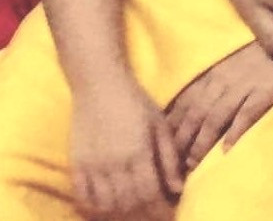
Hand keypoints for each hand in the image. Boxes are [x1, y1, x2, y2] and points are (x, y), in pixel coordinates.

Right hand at [71, 73, 182, 219]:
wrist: (99, 84)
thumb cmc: (135, 101)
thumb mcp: (159, 124)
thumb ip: (169, 157)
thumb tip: (178, 188)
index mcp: (138, 151)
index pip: (150, 194)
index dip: (161, 209)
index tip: (169, 214)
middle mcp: (114, 163)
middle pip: (129, 204)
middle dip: (144, 215)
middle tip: (154, 216)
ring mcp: (92, 166)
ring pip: (107, 206)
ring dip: (122, 214)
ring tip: (134, 213)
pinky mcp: (76, 165)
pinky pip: (83, 198)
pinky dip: (95, 209)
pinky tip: (107, 209)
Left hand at [166, 42, 272, 169]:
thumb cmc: (256, 52)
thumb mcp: (225, 64)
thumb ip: (206, 84)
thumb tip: (179, 111)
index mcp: (211, 74)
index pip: (184, 104)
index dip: (171, 128)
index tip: (162, 149)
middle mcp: (222, 81)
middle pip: (195, 114)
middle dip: (182, 141)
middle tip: (172, 166)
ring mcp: (243, 86)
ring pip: (215, 117)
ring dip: (201, 142)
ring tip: (193, 164)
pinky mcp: (264, 91)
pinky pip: (247, 113)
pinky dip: (235, 131)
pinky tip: (227, 149)